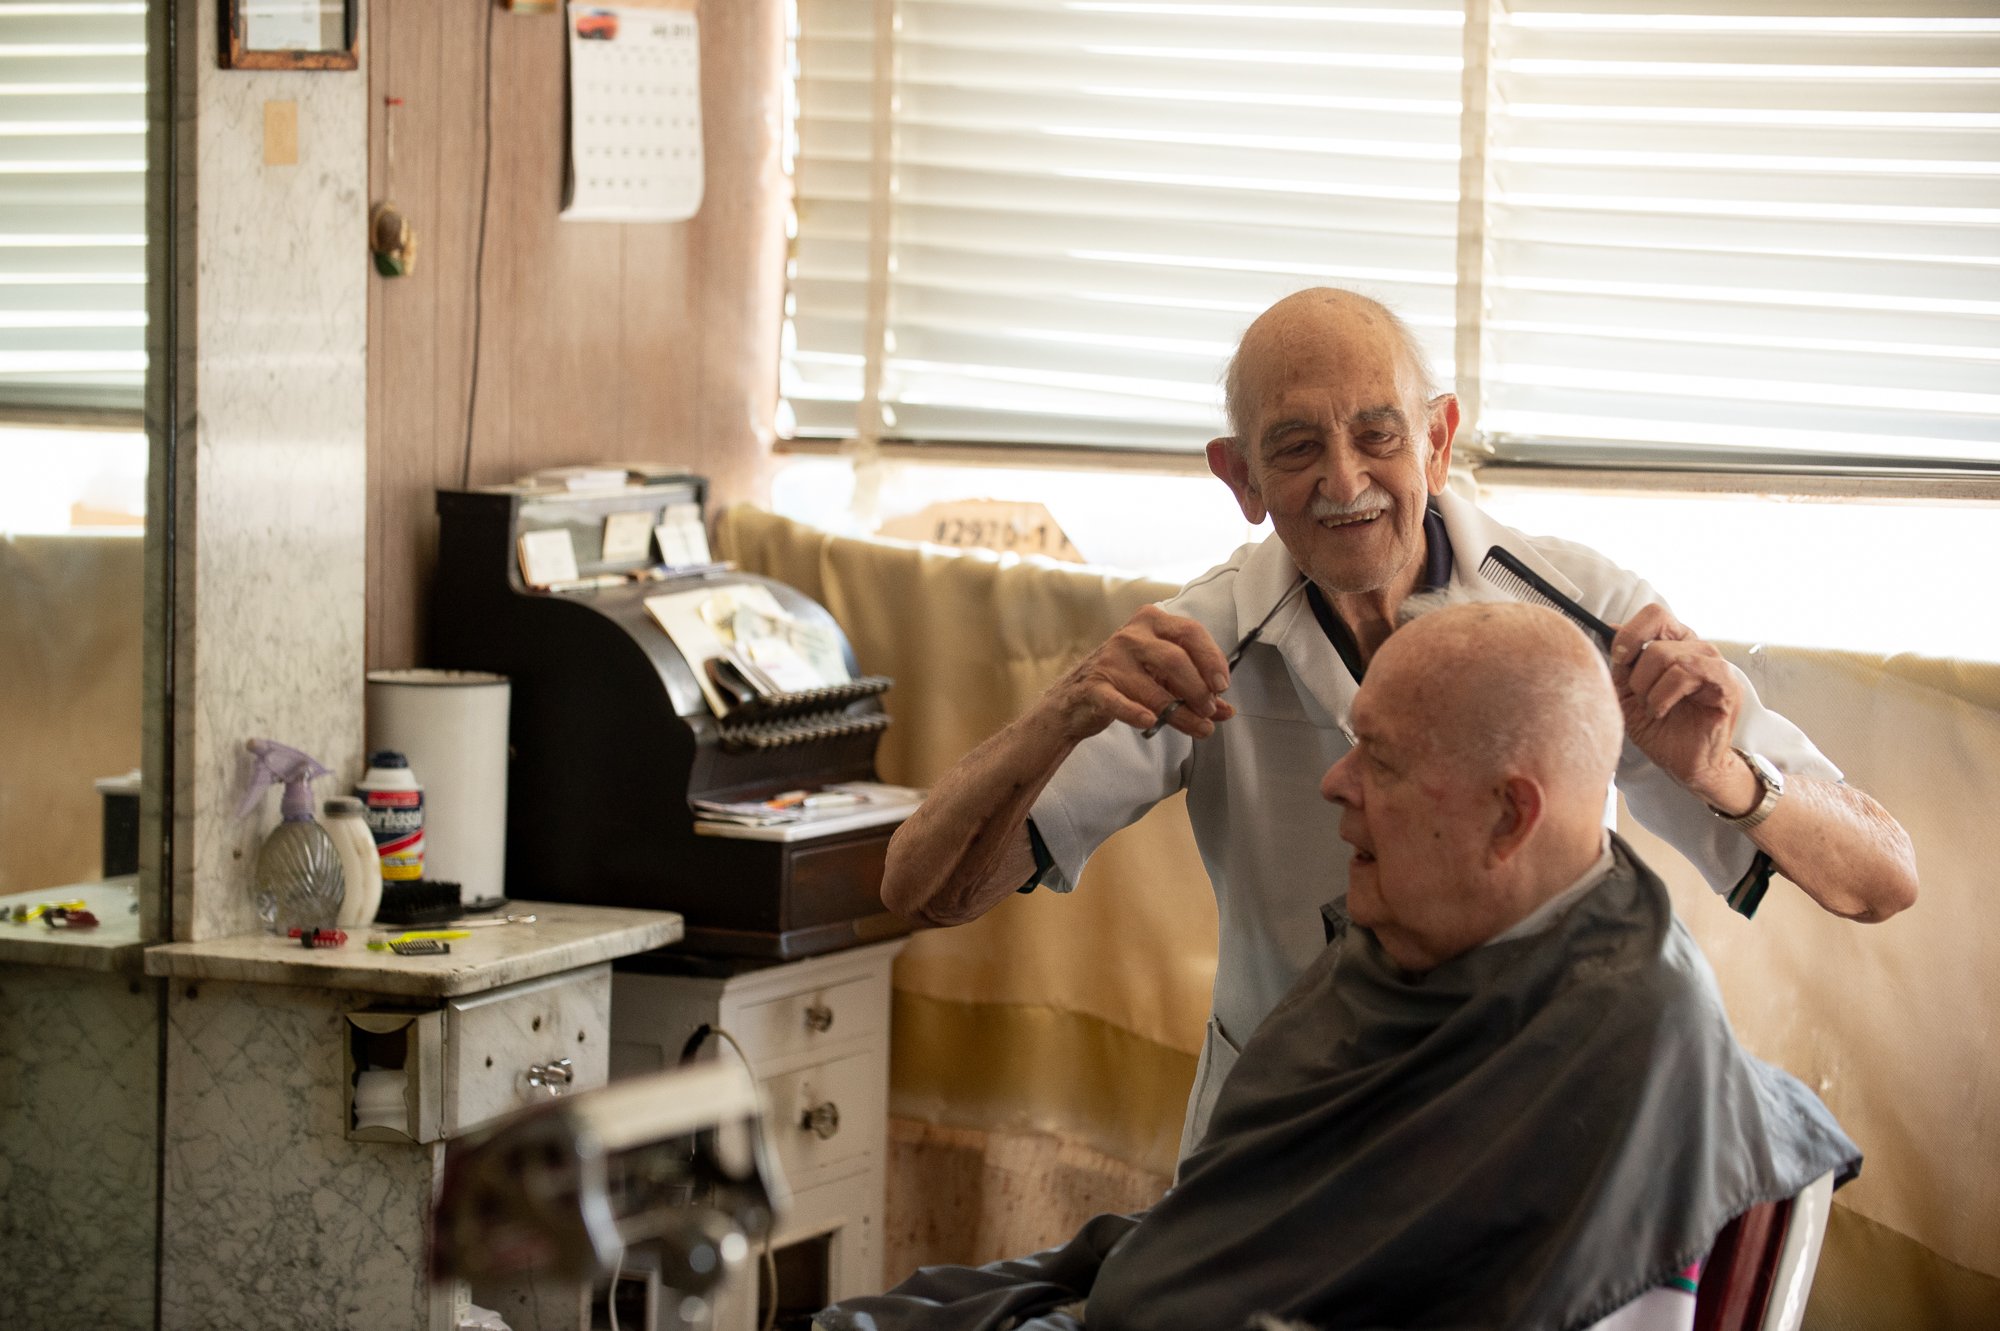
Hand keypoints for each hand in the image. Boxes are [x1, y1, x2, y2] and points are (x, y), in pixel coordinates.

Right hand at [1042, 605, 1236, 742]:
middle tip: (1210, 710)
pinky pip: (1118, 701)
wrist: (1075, 697)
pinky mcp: (1094, 686)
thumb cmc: (1127, 679)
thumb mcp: (1163, 677)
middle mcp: (1130, 636)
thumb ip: (1194, 688)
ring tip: (1200, 728)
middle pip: (1175, 659)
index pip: (1191, 632)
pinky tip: (1150, 722)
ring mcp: (1110, 660)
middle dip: (1198, 689)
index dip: (1212, 659)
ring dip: (1180, 713)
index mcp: (1152, 622)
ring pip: (1152, 688)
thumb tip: (1226, 710)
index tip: (1223, 686)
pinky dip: (1136, 713)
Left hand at [1608, 604, 1752, 808]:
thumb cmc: (1658, 726)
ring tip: (1654, 708)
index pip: (1654, 614)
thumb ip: (1622, 661)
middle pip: (1657, 635)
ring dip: (1650, 689)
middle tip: (1640, 696)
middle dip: (1637, 672)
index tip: (1618, 659)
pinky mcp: (1727, 684)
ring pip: (1669, 656)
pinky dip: (1664, 695)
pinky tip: (1663, 711)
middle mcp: (1697, 648)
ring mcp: (1715, 664)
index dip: (1630, 633)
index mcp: (1675, 644)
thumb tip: (1610, 628)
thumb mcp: (1627, 691)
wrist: (1682, 762)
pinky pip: (1687, 673)